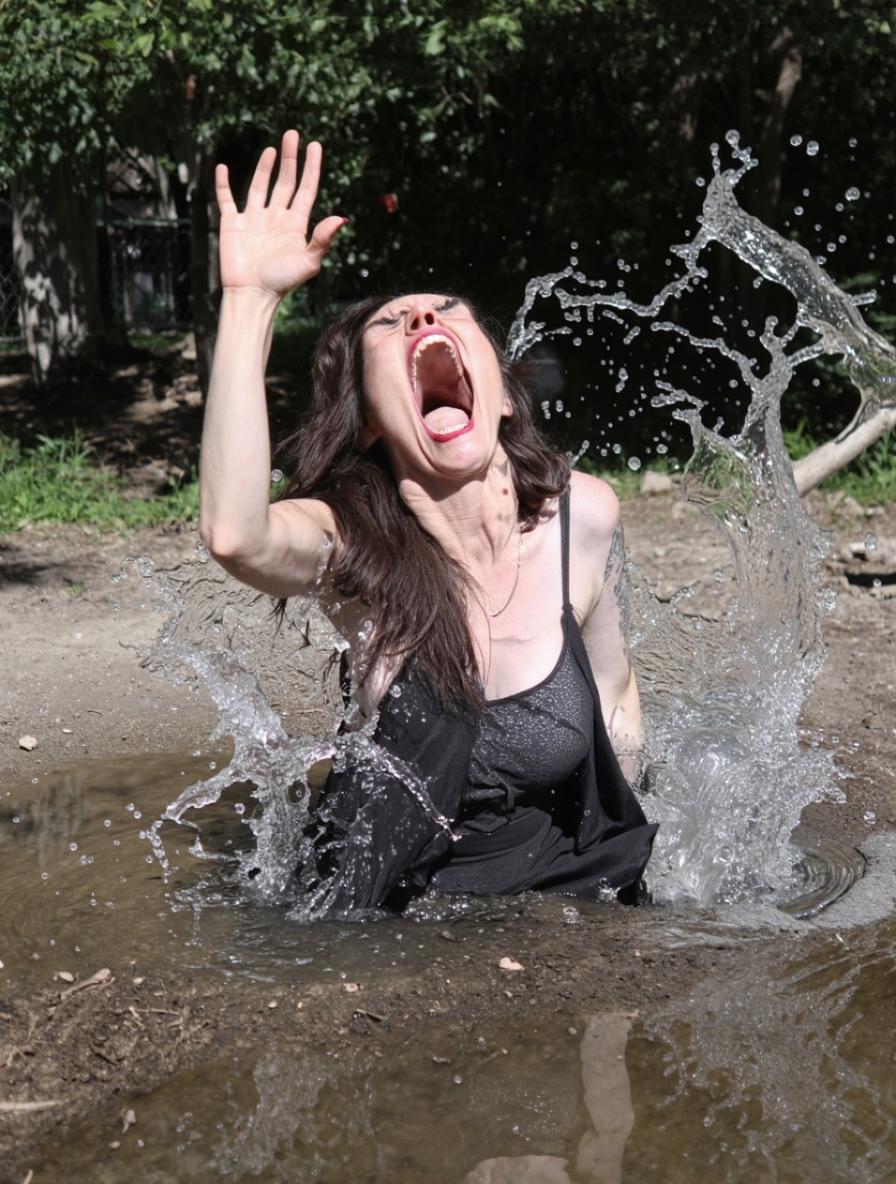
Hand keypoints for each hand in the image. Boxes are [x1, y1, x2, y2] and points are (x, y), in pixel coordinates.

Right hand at [215, 130, 346, 296]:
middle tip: (292, 134)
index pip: (306, 190)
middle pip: (285, 182)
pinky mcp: (233, 224)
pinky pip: (226, 199)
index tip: (315, 145)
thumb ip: (323, 239)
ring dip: (265, 167)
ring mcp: (254, 220)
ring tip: (273, 149)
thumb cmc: (282, 282)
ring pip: (260, 186)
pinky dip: (223, 184)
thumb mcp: (308, 261)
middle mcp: (276, 218)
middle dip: (290, 159)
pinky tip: (223, 167)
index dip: (311, 168)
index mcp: (295, 225)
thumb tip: (342, 218)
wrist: (252, 295)